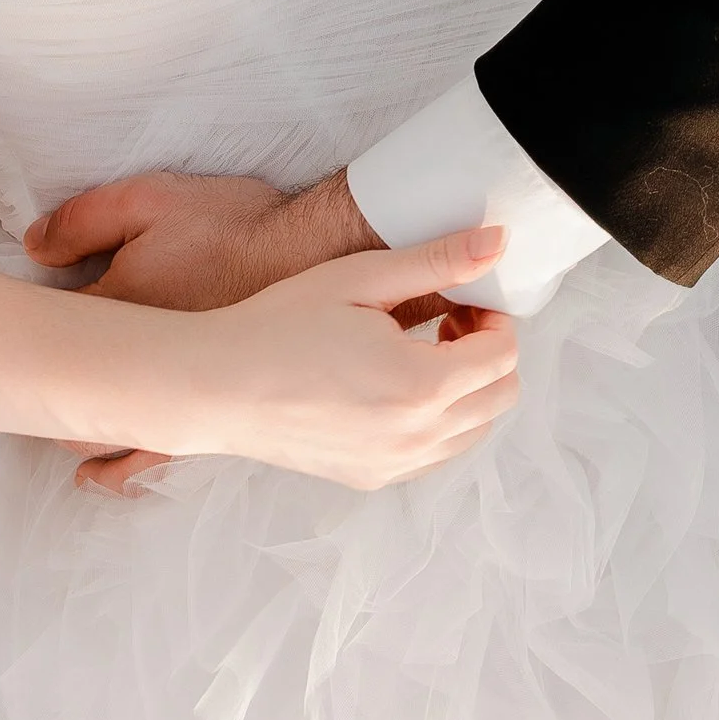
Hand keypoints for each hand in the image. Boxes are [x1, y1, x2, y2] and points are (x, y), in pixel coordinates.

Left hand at [29, 169, 391, 494]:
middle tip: (20, 397)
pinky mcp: (211, 415)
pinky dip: (125, 471)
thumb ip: (85, 220)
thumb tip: (32, 247)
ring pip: (106, 437)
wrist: (317, 255)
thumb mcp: (151, 200)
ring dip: (77, 441)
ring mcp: (174, 398)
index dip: (31, 331)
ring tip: (59, 446)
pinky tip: (114, 478)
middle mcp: (138, 368)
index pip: (53, 331)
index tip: (14, 332)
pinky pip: (153, 458)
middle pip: (70, 397)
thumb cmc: (234, 226)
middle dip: (45, 398)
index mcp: (116, 313)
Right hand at [179, 228, 522, 488]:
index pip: (503, 355)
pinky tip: (396, 384)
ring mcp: (394, 466)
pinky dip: (440, 419)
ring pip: (474, 430)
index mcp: (419, 386)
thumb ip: (438, 261)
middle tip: (446, 318)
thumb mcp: (361, 278)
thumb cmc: (281, 324)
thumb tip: (499, 241)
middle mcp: (415, 439)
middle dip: (487, 351)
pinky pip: (437, 454)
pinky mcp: (372, 478)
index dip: (493, 316)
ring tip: (419, 350)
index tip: (460, 296)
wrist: (215, 386)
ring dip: (467, 387)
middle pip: (500, 397)